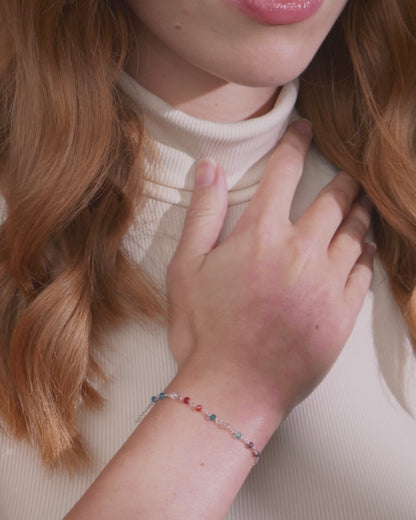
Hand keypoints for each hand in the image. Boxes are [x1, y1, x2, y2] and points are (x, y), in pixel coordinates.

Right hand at [167, 121, 374, 417]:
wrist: (232, 388)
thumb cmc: (203, 330)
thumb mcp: (186, 267)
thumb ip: (203, 213)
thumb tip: (209, 167)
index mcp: (260, 234)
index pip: (283, 172)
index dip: (295, 143)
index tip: (304, 129)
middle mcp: (300, 251)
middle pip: (333, 199)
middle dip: (342, 180)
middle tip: (348, 173)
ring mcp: (326, 282)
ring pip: (355, 232)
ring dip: (359, 213)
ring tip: (362, 203)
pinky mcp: (342, 313)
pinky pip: (363, 273)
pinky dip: (366, 254)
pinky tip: (364, 249)